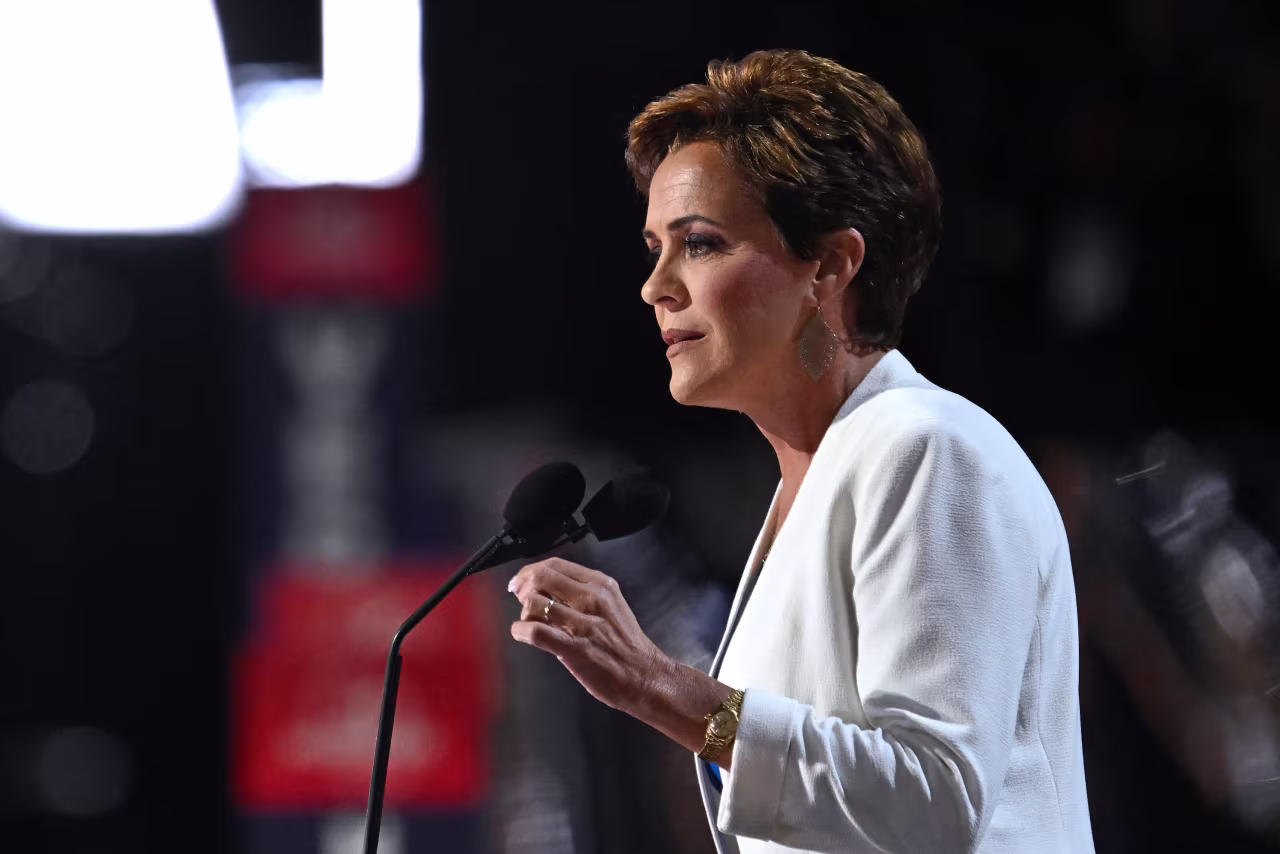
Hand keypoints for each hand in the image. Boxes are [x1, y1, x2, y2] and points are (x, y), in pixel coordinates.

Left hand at [509, 557, 667, 711]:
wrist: (643, 675)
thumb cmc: (625, 643)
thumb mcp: (610, 604)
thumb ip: (582, 592)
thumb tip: (546, 585)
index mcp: (601, 584)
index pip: (555, 564)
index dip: (531, 570)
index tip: (523, 580)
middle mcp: (592, 599)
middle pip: (541, 578)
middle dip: (522, 586)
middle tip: (518, 596)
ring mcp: (583, 623)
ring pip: (534, 603)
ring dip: (524, 612)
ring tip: (529, 622)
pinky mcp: (574, 648)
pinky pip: (535, 632)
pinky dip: (521, 631)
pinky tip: (523, 634)